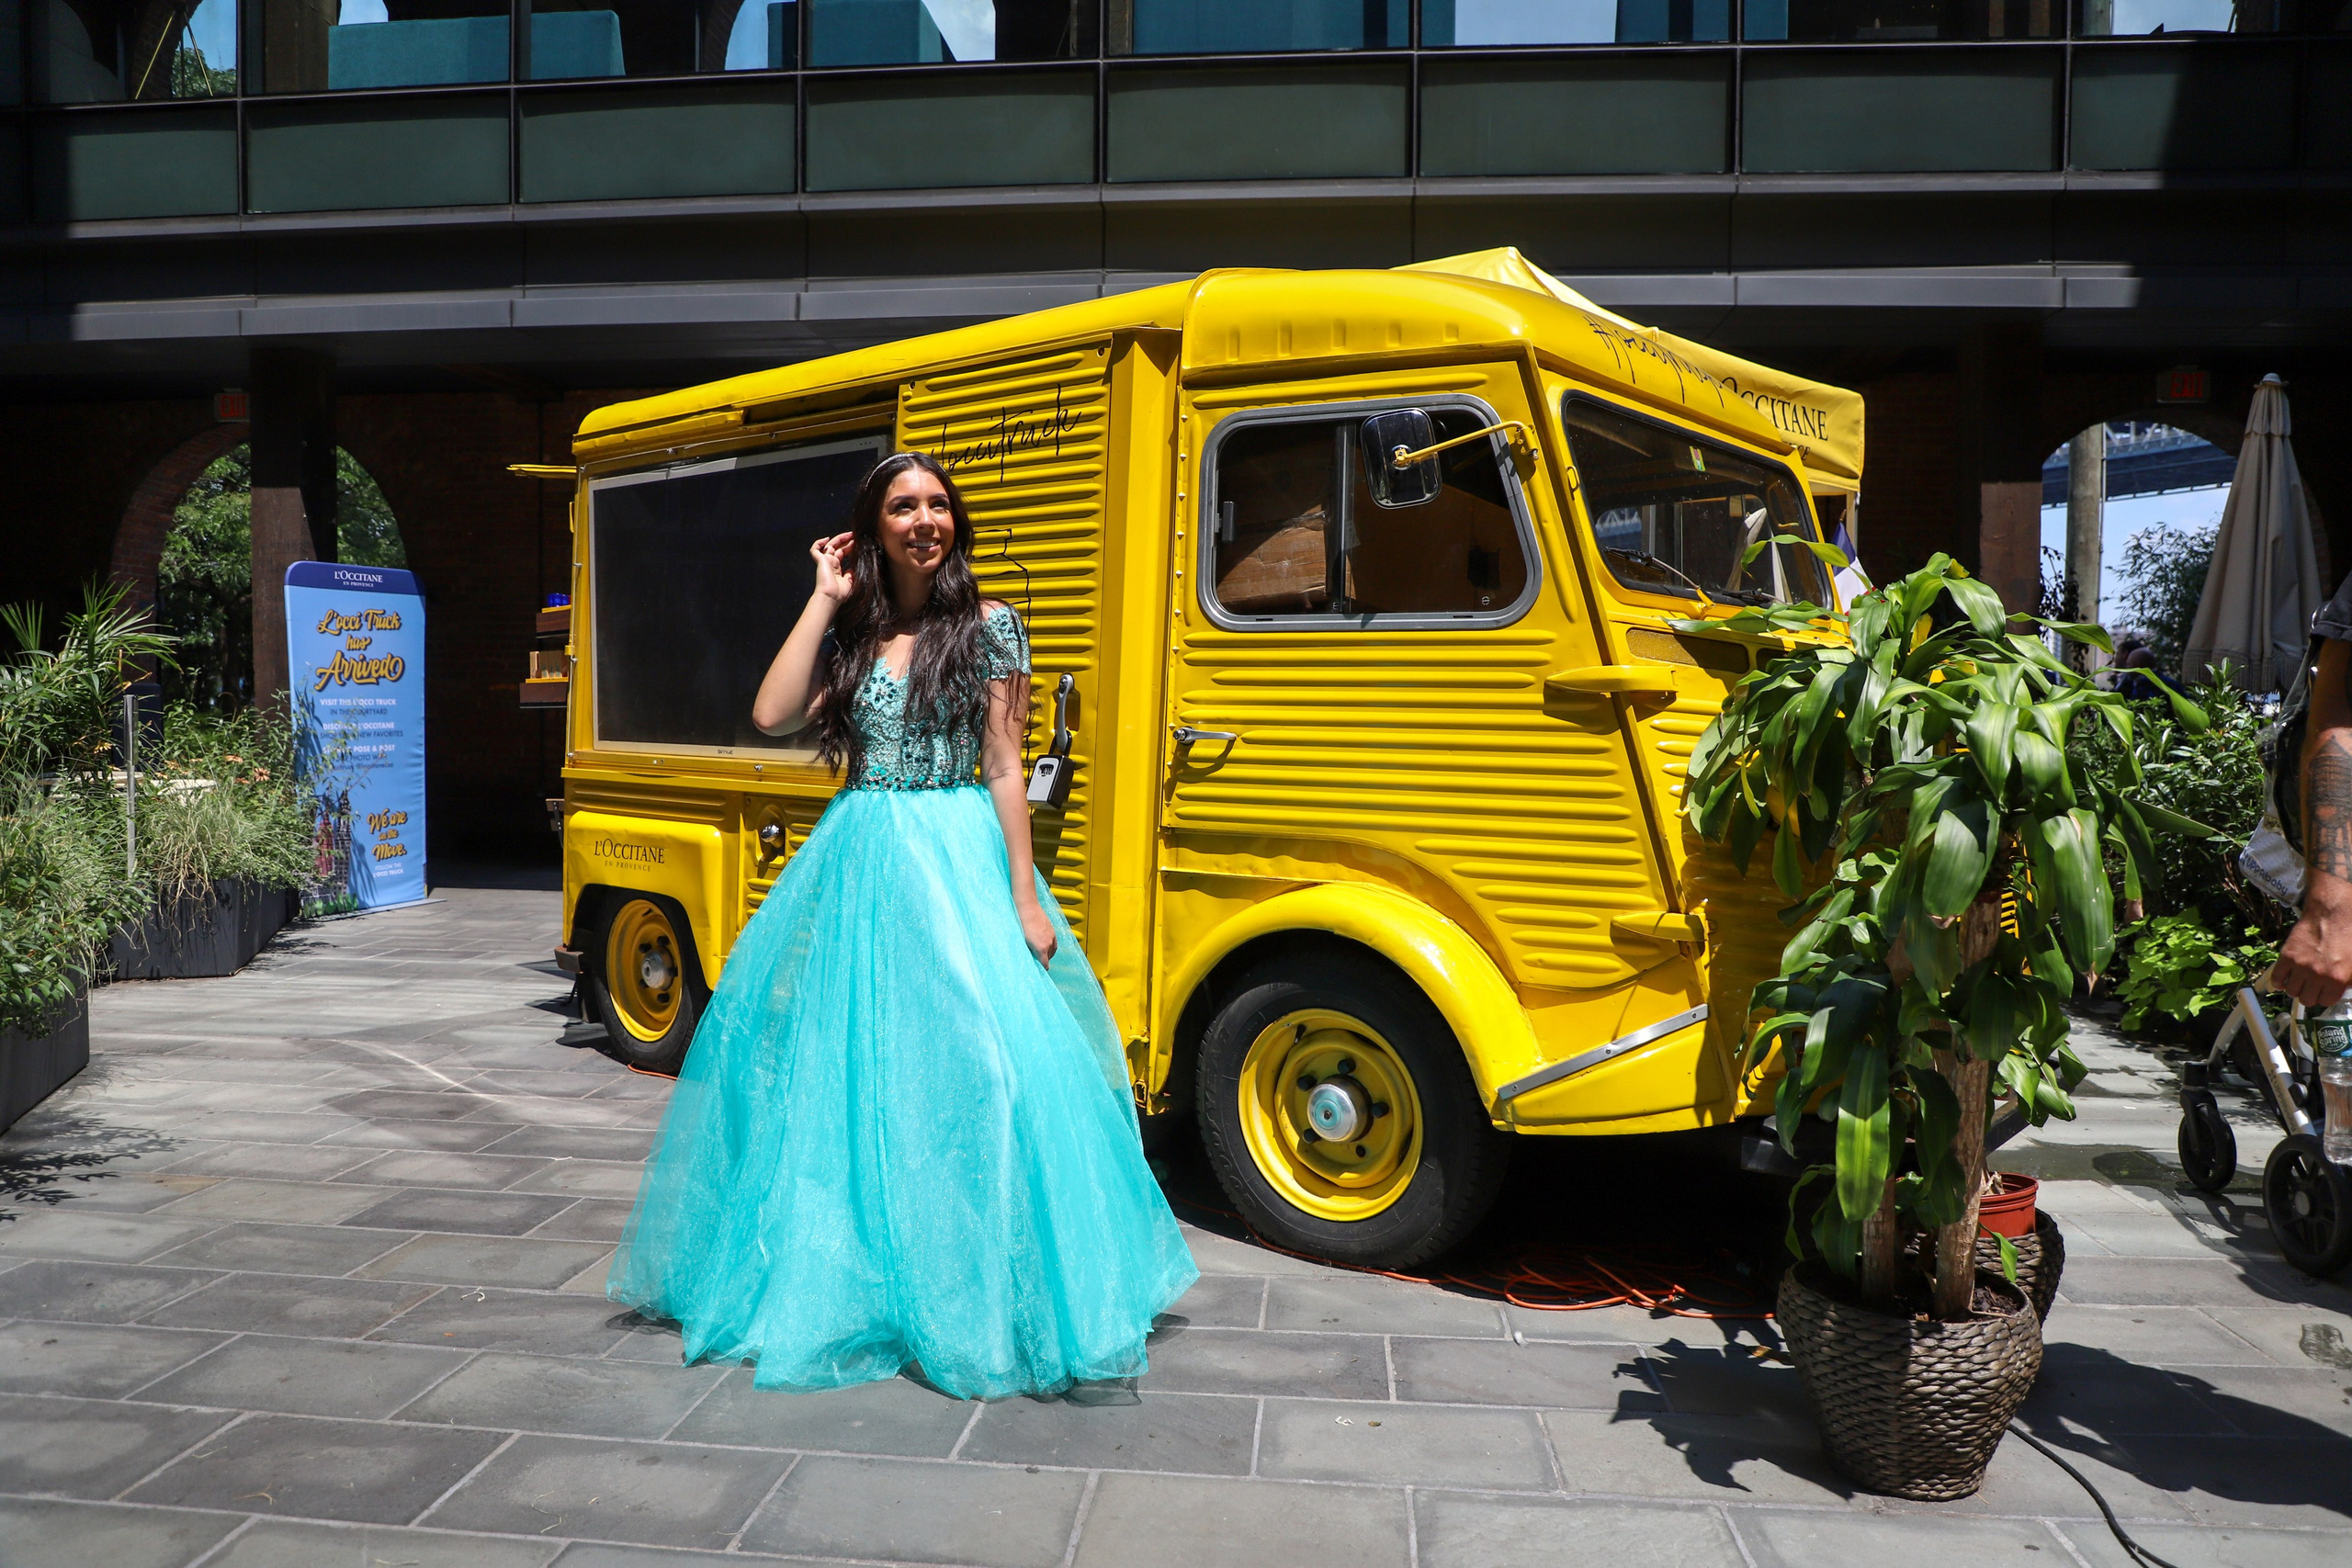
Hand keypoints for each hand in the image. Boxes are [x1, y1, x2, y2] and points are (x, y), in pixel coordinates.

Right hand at [811, 533, 854, 603]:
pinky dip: (818, 543)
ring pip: (829, 545)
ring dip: (839, 538)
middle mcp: (830, 563)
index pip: (842, 554)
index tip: (857, 543)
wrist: (831, 597)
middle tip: (854, 536)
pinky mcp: (820, 561)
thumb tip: (853, 567)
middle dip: (846, 541)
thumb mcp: (851, 582)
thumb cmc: (840, 593)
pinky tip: (826, 539)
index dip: (849, 547)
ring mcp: (825, 561)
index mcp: (837, 569)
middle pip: (837, 548)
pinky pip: (815, 549)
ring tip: (849, 534)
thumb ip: (852, 573)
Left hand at [1018, 897, 1056, 967]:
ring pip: (1053, 951)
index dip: (1041, 969)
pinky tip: (1044, 945)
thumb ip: (1028, 951)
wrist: (1027, 907)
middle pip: (1049, 958)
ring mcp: (1052, 937)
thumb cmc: (1021, 923)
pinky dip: (1050, 947)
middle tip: (1035, 961)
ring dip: (1047, 954)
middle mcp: (1048, 944)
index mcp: (1041, 948)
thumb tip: (1029, 957)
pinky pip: (1054, 944)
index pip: (1045, 965)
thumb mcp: (1022, 941)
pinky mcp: (1052, 931)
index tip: (1037, 970)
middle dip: (1043, 961)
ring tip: (1040, 954)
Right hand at [2273, 868, 2351, 1006]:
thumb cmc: (2347, 936)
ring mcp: (2300, 966)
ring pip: (2292, 991)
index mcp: (2338, 979)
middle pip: (2307, 1000)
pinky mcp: (2287, 957)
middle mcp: (2318, 975)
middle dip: (2310, 994)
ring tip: (2300, 981)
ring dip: (2296, 988)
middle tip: (2312, 986)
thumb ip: (2350, 981)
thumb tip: (2344, 990)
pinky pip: (2277, 979)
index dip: (2325, 996)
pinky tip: (2286, 978)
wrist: (2331, 915)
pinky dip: (2279, 982)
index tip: (2324, 991)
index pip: (2326, 1002)